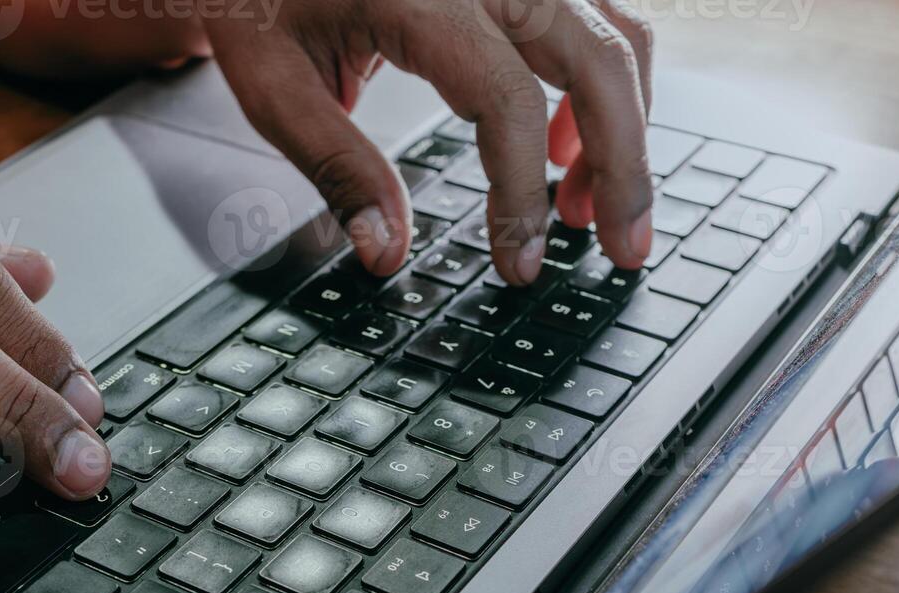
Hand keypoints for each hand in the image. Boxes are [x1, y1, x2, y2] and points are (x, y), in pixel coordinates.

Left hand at [204, 0, 653, 284]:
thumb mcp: (274, 86)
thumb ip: (337, 169)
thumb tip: (386, 252)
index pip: (508, 102)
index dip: (522, 194)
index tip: (519, 262)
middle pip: (599, 63)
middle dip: (624, 167)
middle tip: (624, 250)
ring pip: (618, 38)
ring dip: (624, 129)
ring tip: (589, 209)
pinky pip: (599, 20)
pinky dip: (604, 87)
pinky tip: (568, 147)